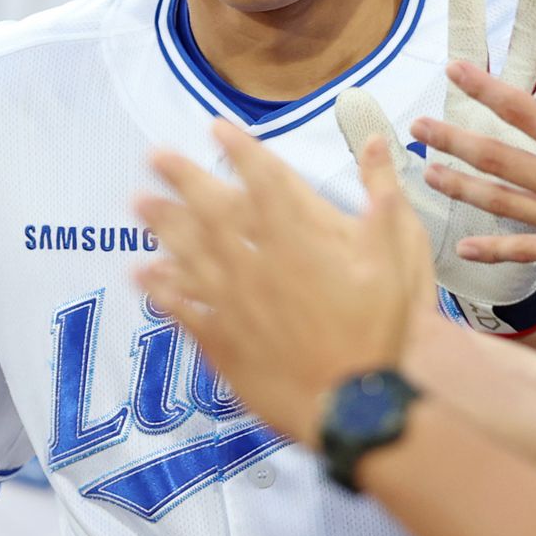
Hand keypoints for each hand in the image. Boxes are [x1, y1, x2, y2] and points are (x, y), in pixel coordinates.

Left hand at [137, 126, 432, 444]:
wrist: (353, 406)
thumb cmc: (378, 333)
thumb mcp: (397, 259)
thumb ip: (383, 197)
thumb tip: (380, 143)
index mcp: (298, 239)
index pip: (262, 180)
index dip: (238, 150)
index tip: (217, 129)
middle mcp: (256, 265)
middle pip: (210, 212)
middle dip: (182, 179)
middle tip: (155, 156)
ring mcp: (233, 305)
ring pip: (187, 255)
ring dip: (161, 227)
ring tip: (139, 205)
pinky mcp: (223, 343)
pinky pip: (183, 310)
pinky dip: (161, 291)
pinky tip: (143, 275)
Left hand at [412, 19, 535, 303]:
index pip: (522, 111)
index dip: (485, 88)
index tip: (454, 71)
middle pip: (495, 159)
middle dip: (453, 141)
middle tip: (417, 129)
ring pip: (500, 202)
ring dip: (461, 187)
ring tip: (428, 175)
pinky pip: (526, 250)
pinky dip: (493, 250)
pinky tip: (463, 248)